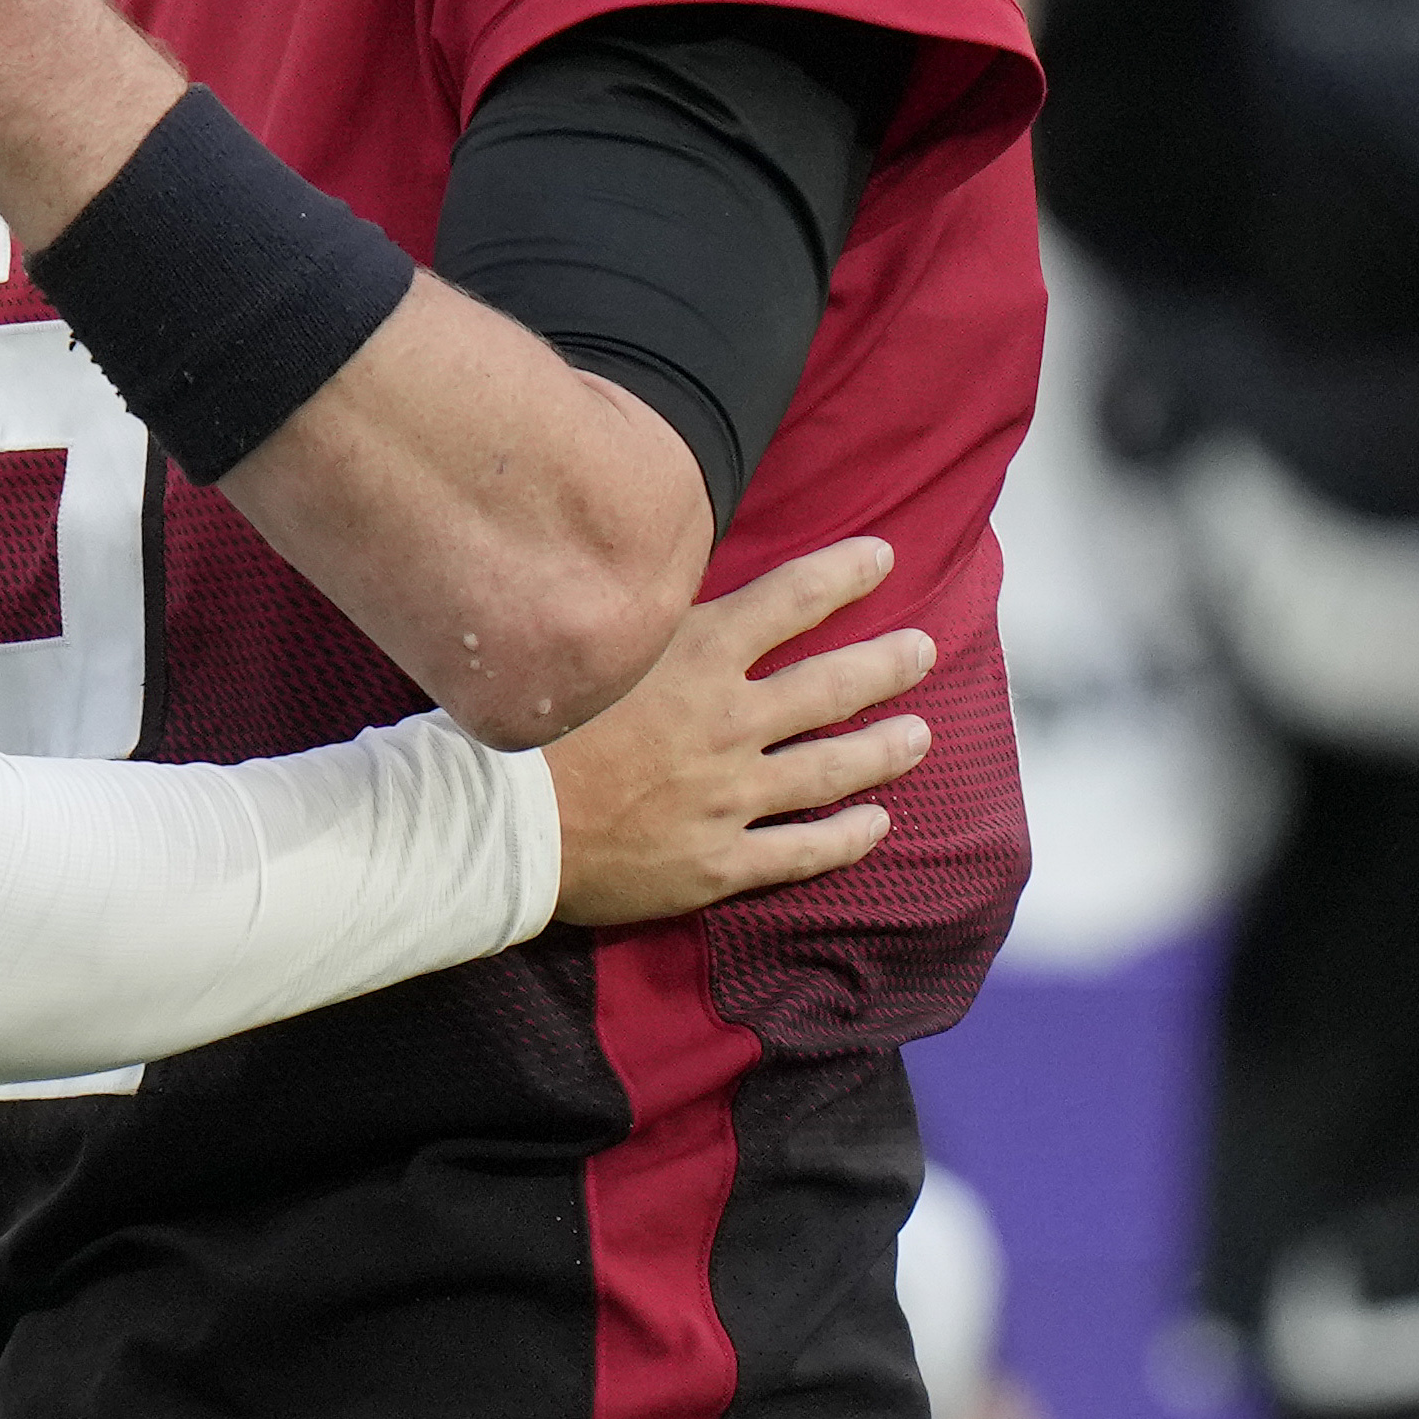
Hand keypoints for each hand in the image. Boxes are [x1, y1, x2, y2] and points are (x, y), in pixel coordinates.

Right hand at [545, 536, 936, 926]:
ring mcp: (728, 797)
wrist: (495, 822)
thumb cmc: (520, 724)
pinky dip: (846, 838)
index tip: (883, 558)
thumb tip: (666, 582)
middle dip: (885, 664)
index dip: (842, 575)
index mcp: (692, 659)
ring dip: (883, 750)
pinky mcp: (717, 861)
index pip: (788, 600)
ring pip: (831, 769)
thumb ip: (639, 621)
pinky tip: (875, 825)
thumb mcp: (582, 645)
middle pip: (830, 686)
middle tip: (923, 651)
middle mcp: (724, 723)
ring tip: (919, 736)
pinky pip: (801, 851)